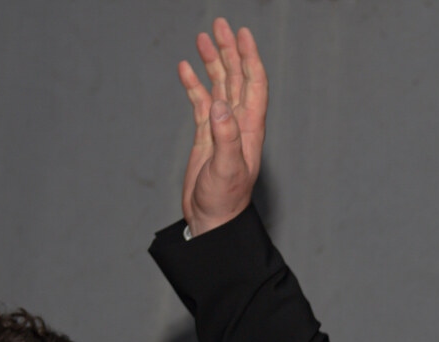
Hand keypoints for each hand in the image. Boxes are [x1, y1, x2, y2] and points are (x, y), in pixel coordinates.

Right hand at [177, 18, 267, 235]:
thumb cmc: (224, 200)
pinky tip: (185, 69)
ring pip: (219, 87)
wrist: (212, 220)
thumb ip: (225, 136)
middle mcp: (238, 124)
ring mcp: (221, 129)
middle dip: (229, 51)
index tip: (242, 34)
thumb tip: (220, 105)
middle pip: (236, 78)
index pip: (253, 84)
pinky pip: (200, 104)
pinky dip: (194, 85)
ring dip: (212, 63)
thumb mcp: (226, 168)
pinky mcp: (206, 137)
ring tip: (202, 38)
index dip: (249, 58)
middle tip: (219, 24)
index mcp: (249, 128)